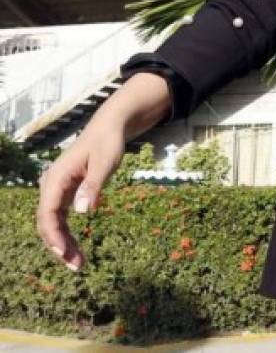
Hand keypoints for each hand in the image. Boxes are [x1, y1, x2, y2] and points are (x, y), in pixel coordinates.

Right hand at [36, 121, 124, 271]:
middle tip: (76, 266)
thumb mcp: (105, 163)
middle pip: (48, 221)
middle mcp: (51, 184)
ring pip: (53, 222)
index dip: (53, 235)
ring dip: (63, 243)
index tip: (63, 253)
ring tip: (78, 263)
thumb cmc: (108, 143)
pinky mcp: (65, 192)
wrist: (108, 128)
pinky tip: (75, 248)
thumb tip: (81, 212)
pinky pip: (61, 217)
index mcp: (56, 178)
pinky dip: (67, 233)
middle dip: (59, 245)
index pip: (48, 212)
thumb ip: (93, 186)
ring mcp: (57, 189)